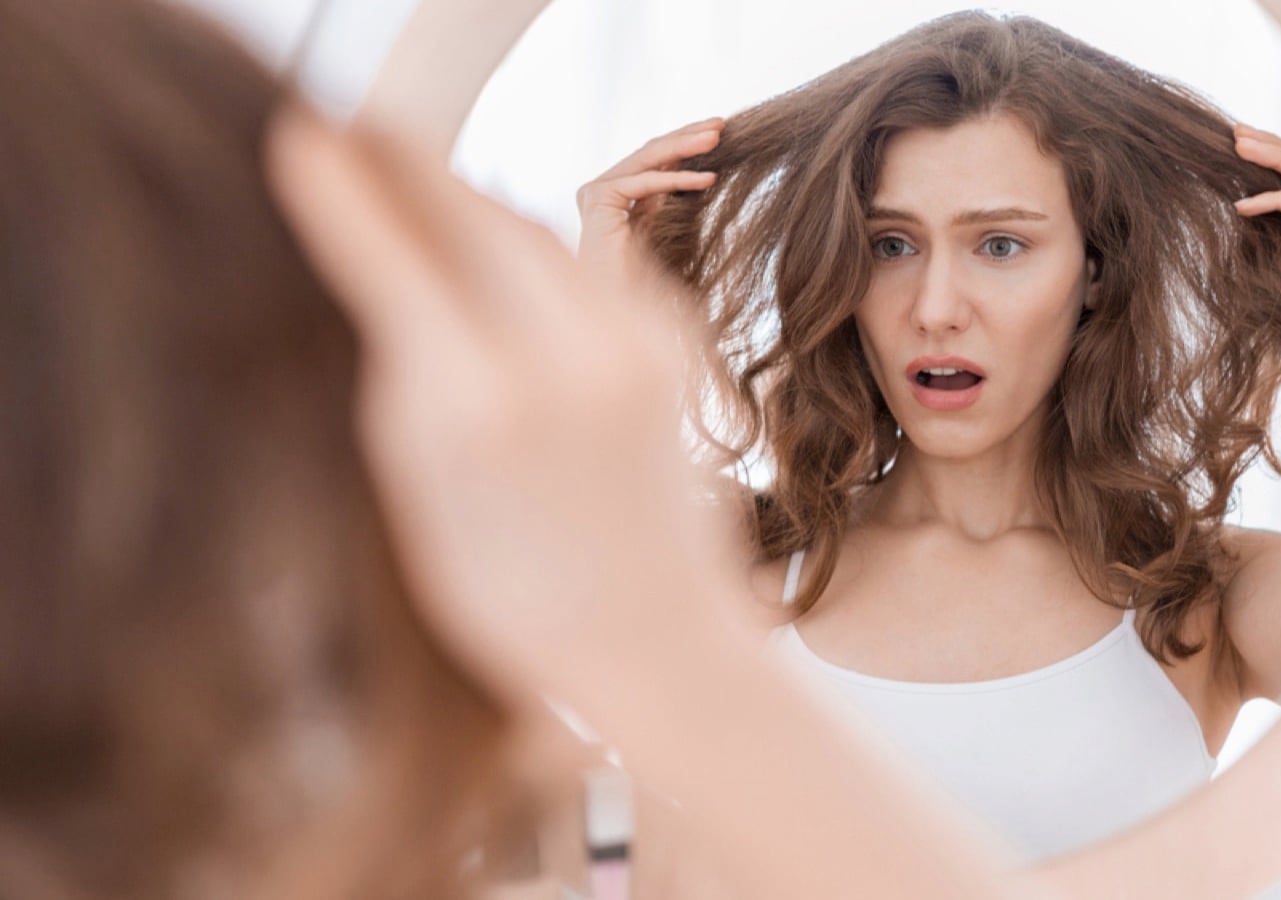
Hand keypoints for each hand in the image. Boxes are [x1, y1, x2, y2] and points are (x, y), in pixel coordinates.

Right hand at [265, 103, 726, 710]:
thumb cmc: (511, 588)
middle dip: (404, 162)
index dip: (341, 187)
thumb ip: (400, 368)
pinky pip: (583, 258)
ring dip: (467, 195)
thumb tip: (377, 262)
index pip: (392, 252)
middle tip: (356, 129)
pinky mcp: (671, 338)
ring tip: (414, 178)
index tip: (304, 136)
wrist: (655, 629)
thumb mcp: (422, 489)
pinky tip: (494, 240)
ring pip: (526, 222)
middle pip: (466, 208)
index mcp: (477, 404)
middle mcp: (562, 356)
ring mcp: (631, 340)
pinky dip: (527, 240)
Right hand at [575, 118, 723, 287]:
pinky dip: (679, 179)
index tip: (718, 133)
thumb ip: (671, 198)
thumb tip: (701, 168)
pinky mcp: (598, 199)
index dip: (684, 143)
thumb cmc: (644, 282)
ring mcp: (595, 192)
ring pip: (648, 159)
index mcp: (615, 196)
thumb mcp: (666, 227)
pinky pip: (646, 182)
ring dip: (686, 146)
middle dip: (687, 136)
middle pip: (650, 152)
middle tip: (721, 124)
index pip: (653, 159)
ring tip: (719, 138)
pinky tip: (709, 179)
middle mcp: (600, 190)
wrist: (618, 310)